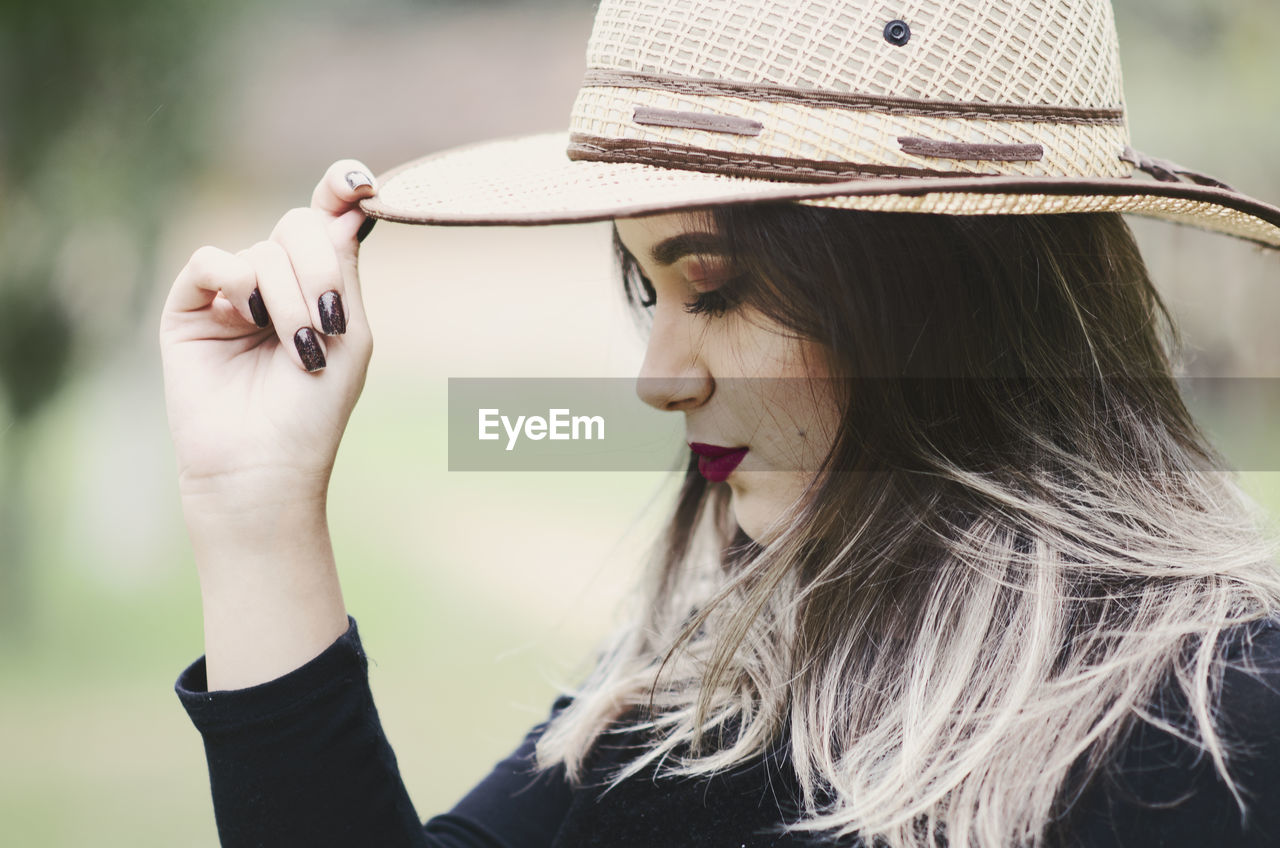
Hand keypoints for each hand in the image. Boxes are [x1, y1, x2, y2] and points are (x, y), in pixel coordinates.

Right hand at [159, 160, 376, 511]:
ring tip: (295, 349)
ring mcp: (232, 292)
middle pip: (301, 226)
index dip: (341, 189)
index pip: (328, 219)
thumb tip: (347, 205)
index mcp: (320, 286)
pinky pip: (212, 261)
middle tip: (328, 322)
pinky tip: (247, 319)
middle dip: (320, 268)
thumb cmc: (313, 411)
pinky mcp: (190, 307)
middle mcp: (277, 281)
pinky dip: (237, 284)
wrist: (263, 466)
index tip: (362, 184)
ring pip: (264, 250)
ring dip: (289, 298)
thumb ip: (343, 270)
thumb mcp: (348, 334)